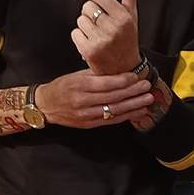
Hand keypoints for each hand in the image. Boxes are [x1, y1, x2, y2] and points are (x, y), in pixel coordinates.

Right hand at [32, 68, 153, 128]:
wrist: (46, 105)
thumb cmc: (62, 87)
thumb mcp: (75, 75)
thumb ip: (95, 74)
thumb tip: (118, 70)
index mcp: (79, 85)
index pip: (105, 84)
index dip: (123, 81)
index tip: (136, 77)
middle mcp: (82, 101)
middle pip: (112, 97)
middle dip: (133, 92)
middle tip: (147, 87)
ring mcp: (86, 114)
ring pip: (114, 110)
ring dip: (133, 105)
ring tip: (147, 100)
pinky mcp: (89, 124)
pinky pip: (110, 120)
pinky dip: (126, 116)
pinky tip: (138, 112)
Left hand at [73, 0, 140, 74]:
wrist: (124, 69)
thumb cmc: (127, 39)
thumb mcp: (131, 16)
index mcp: (123, 17)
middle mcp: (113, 28)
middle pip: (87, 7)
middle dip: (89, 12)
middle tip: (98, 22)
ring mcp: (101, 40)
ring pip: (80, 20)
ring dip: (84, 25)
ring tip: (96, 34)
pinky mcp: (89, 51)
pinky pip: (75, 33)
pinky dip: (79, 36)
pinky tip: (90, 42)